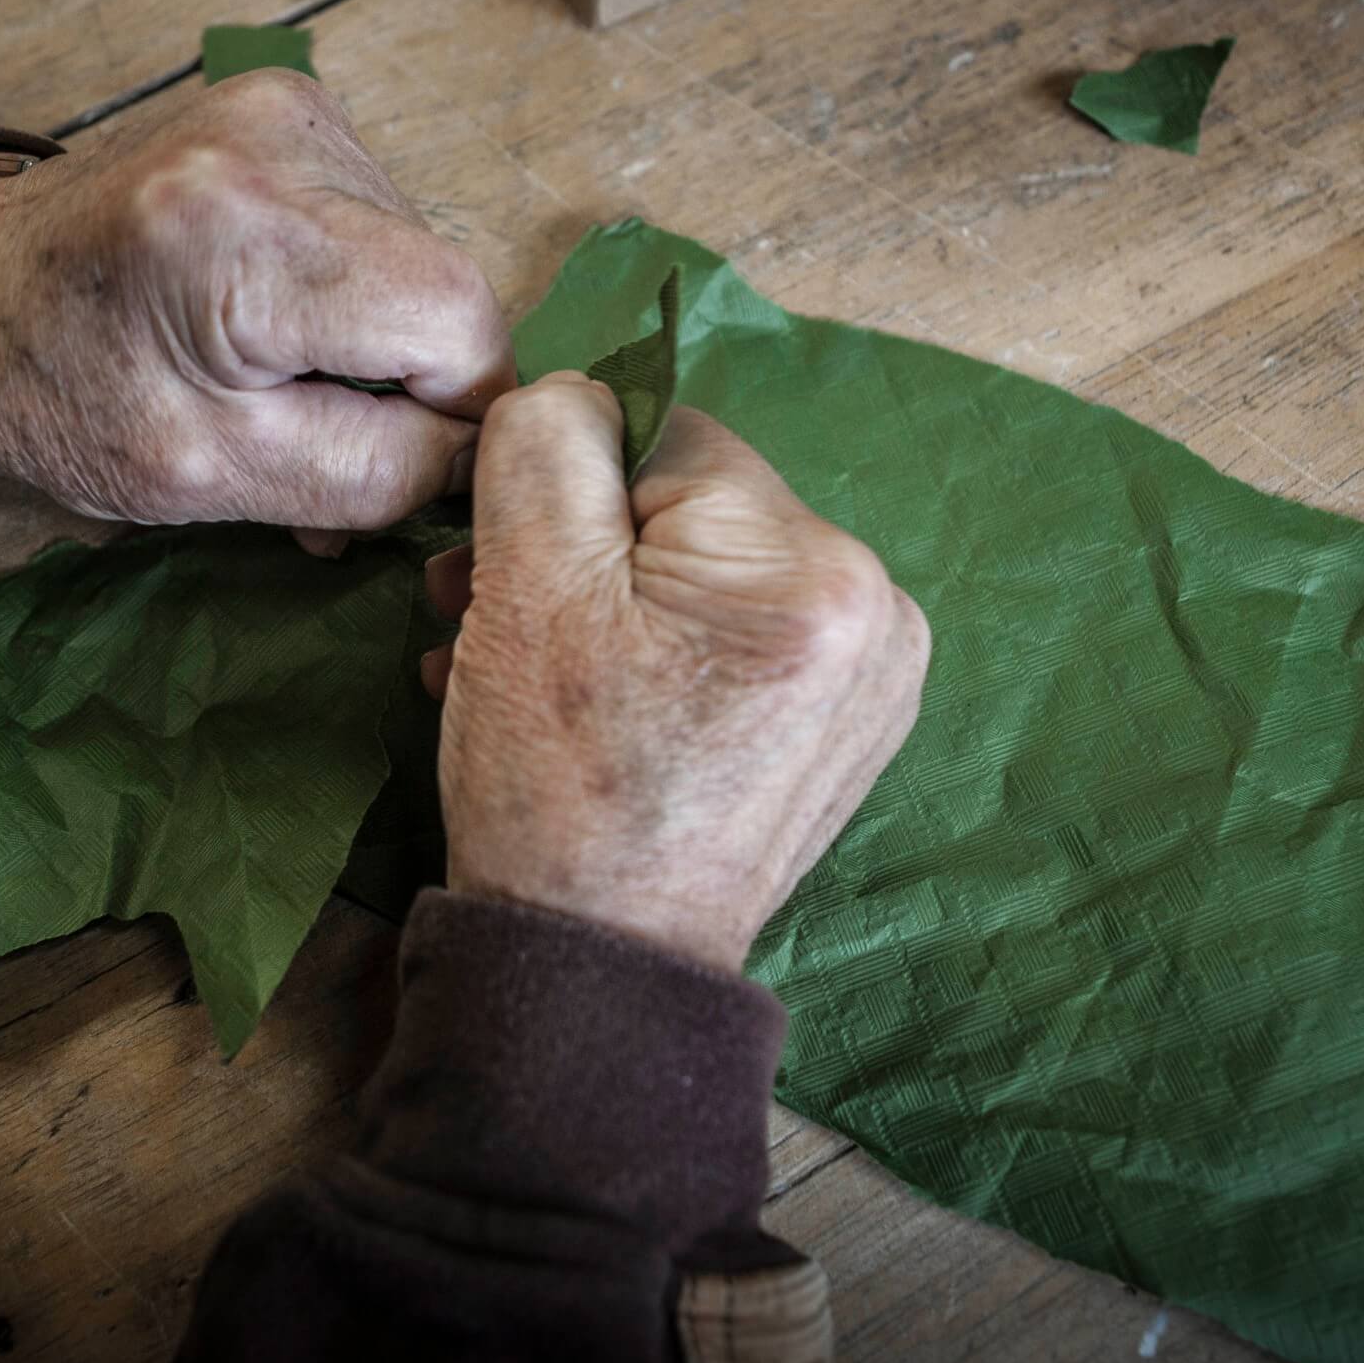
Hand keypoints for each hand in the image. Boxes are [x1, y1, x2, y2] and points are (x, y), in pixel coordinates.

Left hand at [0, 71, 512, 531]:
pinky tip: (269, 326)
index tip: (395, 468)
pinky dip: (346, 292)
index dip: (455, 411)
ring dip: (374, 340)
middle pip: (442, 283)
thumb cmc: (56, 396)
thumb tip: (482, 458)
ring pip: (417, 255)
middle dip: (407, 382)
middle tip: (316, 446)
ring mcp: (285, 105)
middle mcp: (276, 138)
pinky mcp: (285, 104)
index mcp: (243, 234)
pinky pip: (377, 221)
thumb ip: (369, 474)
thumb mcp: (208, 476)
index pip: (454, 319)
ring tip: (274, 387)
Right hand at [423, 378, 929, 972]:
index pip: (665, 434)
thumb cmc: (558, 789)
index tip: (507, 572)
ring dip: (608, 600)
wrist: (598, 972)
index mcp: (813, 569)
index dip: (567, 491)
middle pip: (690, 506)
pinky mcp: (848, 725)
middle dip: (582, 550)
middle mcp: (878, 609)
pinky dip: (663, 653)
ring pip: (707, 570)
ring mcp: (875, 676)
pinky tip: (593, 701)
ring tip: (518, 667)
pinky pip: (741, 636)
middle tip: (486, 621)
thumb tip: (579, 390)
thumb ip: (548, 443)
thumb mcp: (527, 587)